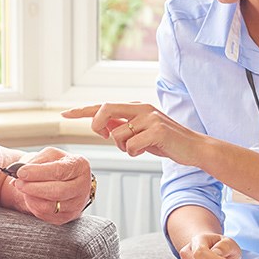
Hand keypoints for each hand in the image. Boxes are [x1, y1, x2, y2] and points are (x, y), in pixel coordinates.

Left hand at [10, 147, 91, 224]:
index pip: (59, 171)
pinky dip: (34, 206)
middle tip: (18, 183)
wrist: (66, 180)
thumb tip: (19, 171)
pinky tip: (29, 197)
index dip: (38, 172)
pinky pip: (47, 215)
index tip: (21, 172)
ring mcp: (77, 204)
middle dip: (33, 187)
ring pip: (51, 206)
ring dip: (32, 198)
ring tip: (22, 188)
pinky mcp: (68, 216)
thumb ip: (36, 161)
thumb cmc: (56, 165)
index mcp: (80, 166)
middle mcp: (82, 186)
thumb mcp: (49, 155)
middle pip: (57, 191)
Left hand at [62, 102, 199, 164]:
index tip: (64, 113)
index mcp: (135, 107)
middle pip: (105, 109)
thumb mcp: (140, 133)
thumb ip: (121, 126)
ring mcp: (150, 117)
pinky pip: (132, 146)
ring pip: (117, 134)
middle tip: (102, 135)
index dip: (82, 110)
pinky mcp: (157, 130)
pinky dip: (135, 153)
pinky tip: (148, 150)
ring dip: (124, 147)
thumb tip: (101, 125)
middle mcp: (141, 108)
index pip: (103, 106)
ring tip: (139, 148)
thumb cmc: (165, 141)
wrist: (194, 148)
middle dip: (96, 124)